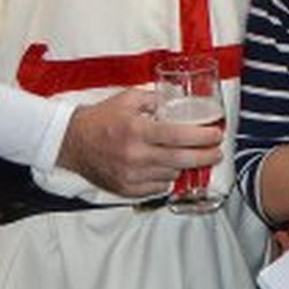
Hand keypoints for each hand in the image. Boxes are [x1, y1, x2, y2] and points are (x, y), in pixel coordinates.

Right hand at [56, 89, 222, 197]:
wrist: (71, 142)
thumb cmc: (100, 119)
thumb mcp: (128, 99)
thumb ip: (156, 99)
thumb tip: (180, 102)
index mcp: (138, 130)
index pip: (179, 136)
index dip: (202, 137)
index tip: (216, 135)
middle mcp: (136, 156)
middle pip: (182, 160)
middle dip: (205, 157)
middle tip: (216, 152)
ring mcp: (131, 176)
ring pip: (172, 176)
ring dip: (183, 166)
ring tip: (188, 157)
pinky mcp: (127, 190)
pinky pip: (157, 188)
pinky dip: (165, 178)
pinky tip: (166, 167)